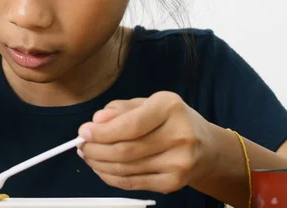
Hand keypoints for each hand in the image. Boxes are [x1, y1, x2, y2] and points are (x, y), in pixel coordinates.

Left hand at [77, 91, 216, 193]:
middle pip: (126, 150)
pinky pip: (132, 183)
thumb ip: (120, 109)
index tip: (83, 132)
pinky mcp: (173, 184)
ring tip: (87, 155)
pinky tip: (101, 167)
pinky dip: (110, 177)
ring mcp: (179, 164)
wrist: (206, 147)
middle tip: (80, 145)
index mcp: (170, 108)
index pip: (130, 125)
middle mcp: (179, 136)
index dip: (102, 132)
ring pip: (126, 169)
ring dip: (99, 164)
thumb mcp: (148, 103)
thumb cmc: (170, 119)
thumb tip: (97, 120)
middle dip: (95, 149)